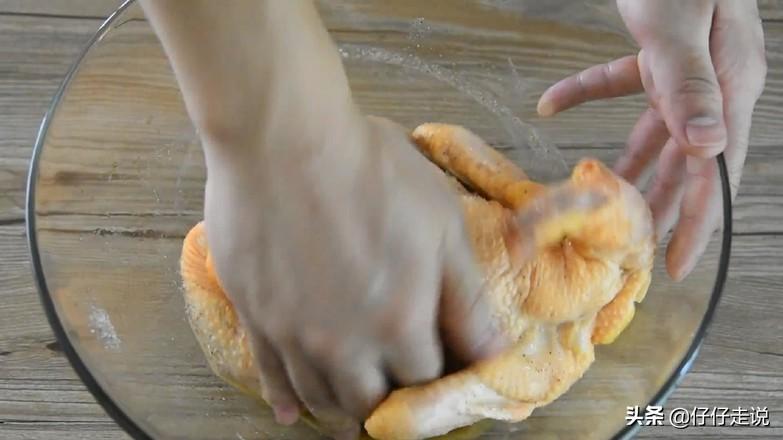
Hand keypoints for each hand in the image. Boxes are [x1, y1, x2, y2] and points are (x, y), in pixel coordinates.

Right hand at [202, 114, 510, 438]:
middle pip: (370, 402)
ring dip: (341, 413)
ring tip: (352, 418)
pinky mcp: (255, 315)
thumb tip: (494, 352)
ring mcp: (292, 333)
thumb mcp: (441, 224)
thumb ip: (466, 297)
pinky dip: (284, 398)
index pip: (426, 379)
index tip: (439, 372)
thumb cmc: (370, 170)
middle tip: (395, 398)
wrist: (284, 136)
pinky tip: (290, 411)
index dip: (438, 379)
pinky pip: (268, 374)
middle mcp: (344, 343)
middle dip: (390, 405)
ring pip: (320, 397)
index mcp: (399, 321)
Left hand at [536, 0, 766, 279]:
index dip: (697, 222)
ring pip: (654, 133)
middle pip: (685, 162)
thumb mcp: (684, 23)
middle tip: (628, 250)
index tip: (674, 265)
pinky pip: (620, 85)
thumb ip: (693, 83)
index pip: (715, 170)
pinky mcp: (656, 53)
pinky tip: (550, 106)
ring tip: (597, 201)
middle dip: (658, 206)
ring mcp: (686, 70)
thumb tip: (709, 148)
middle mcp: (713, 84)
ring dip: (624, 166)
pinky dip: (585, 95)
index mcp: (730, 86)